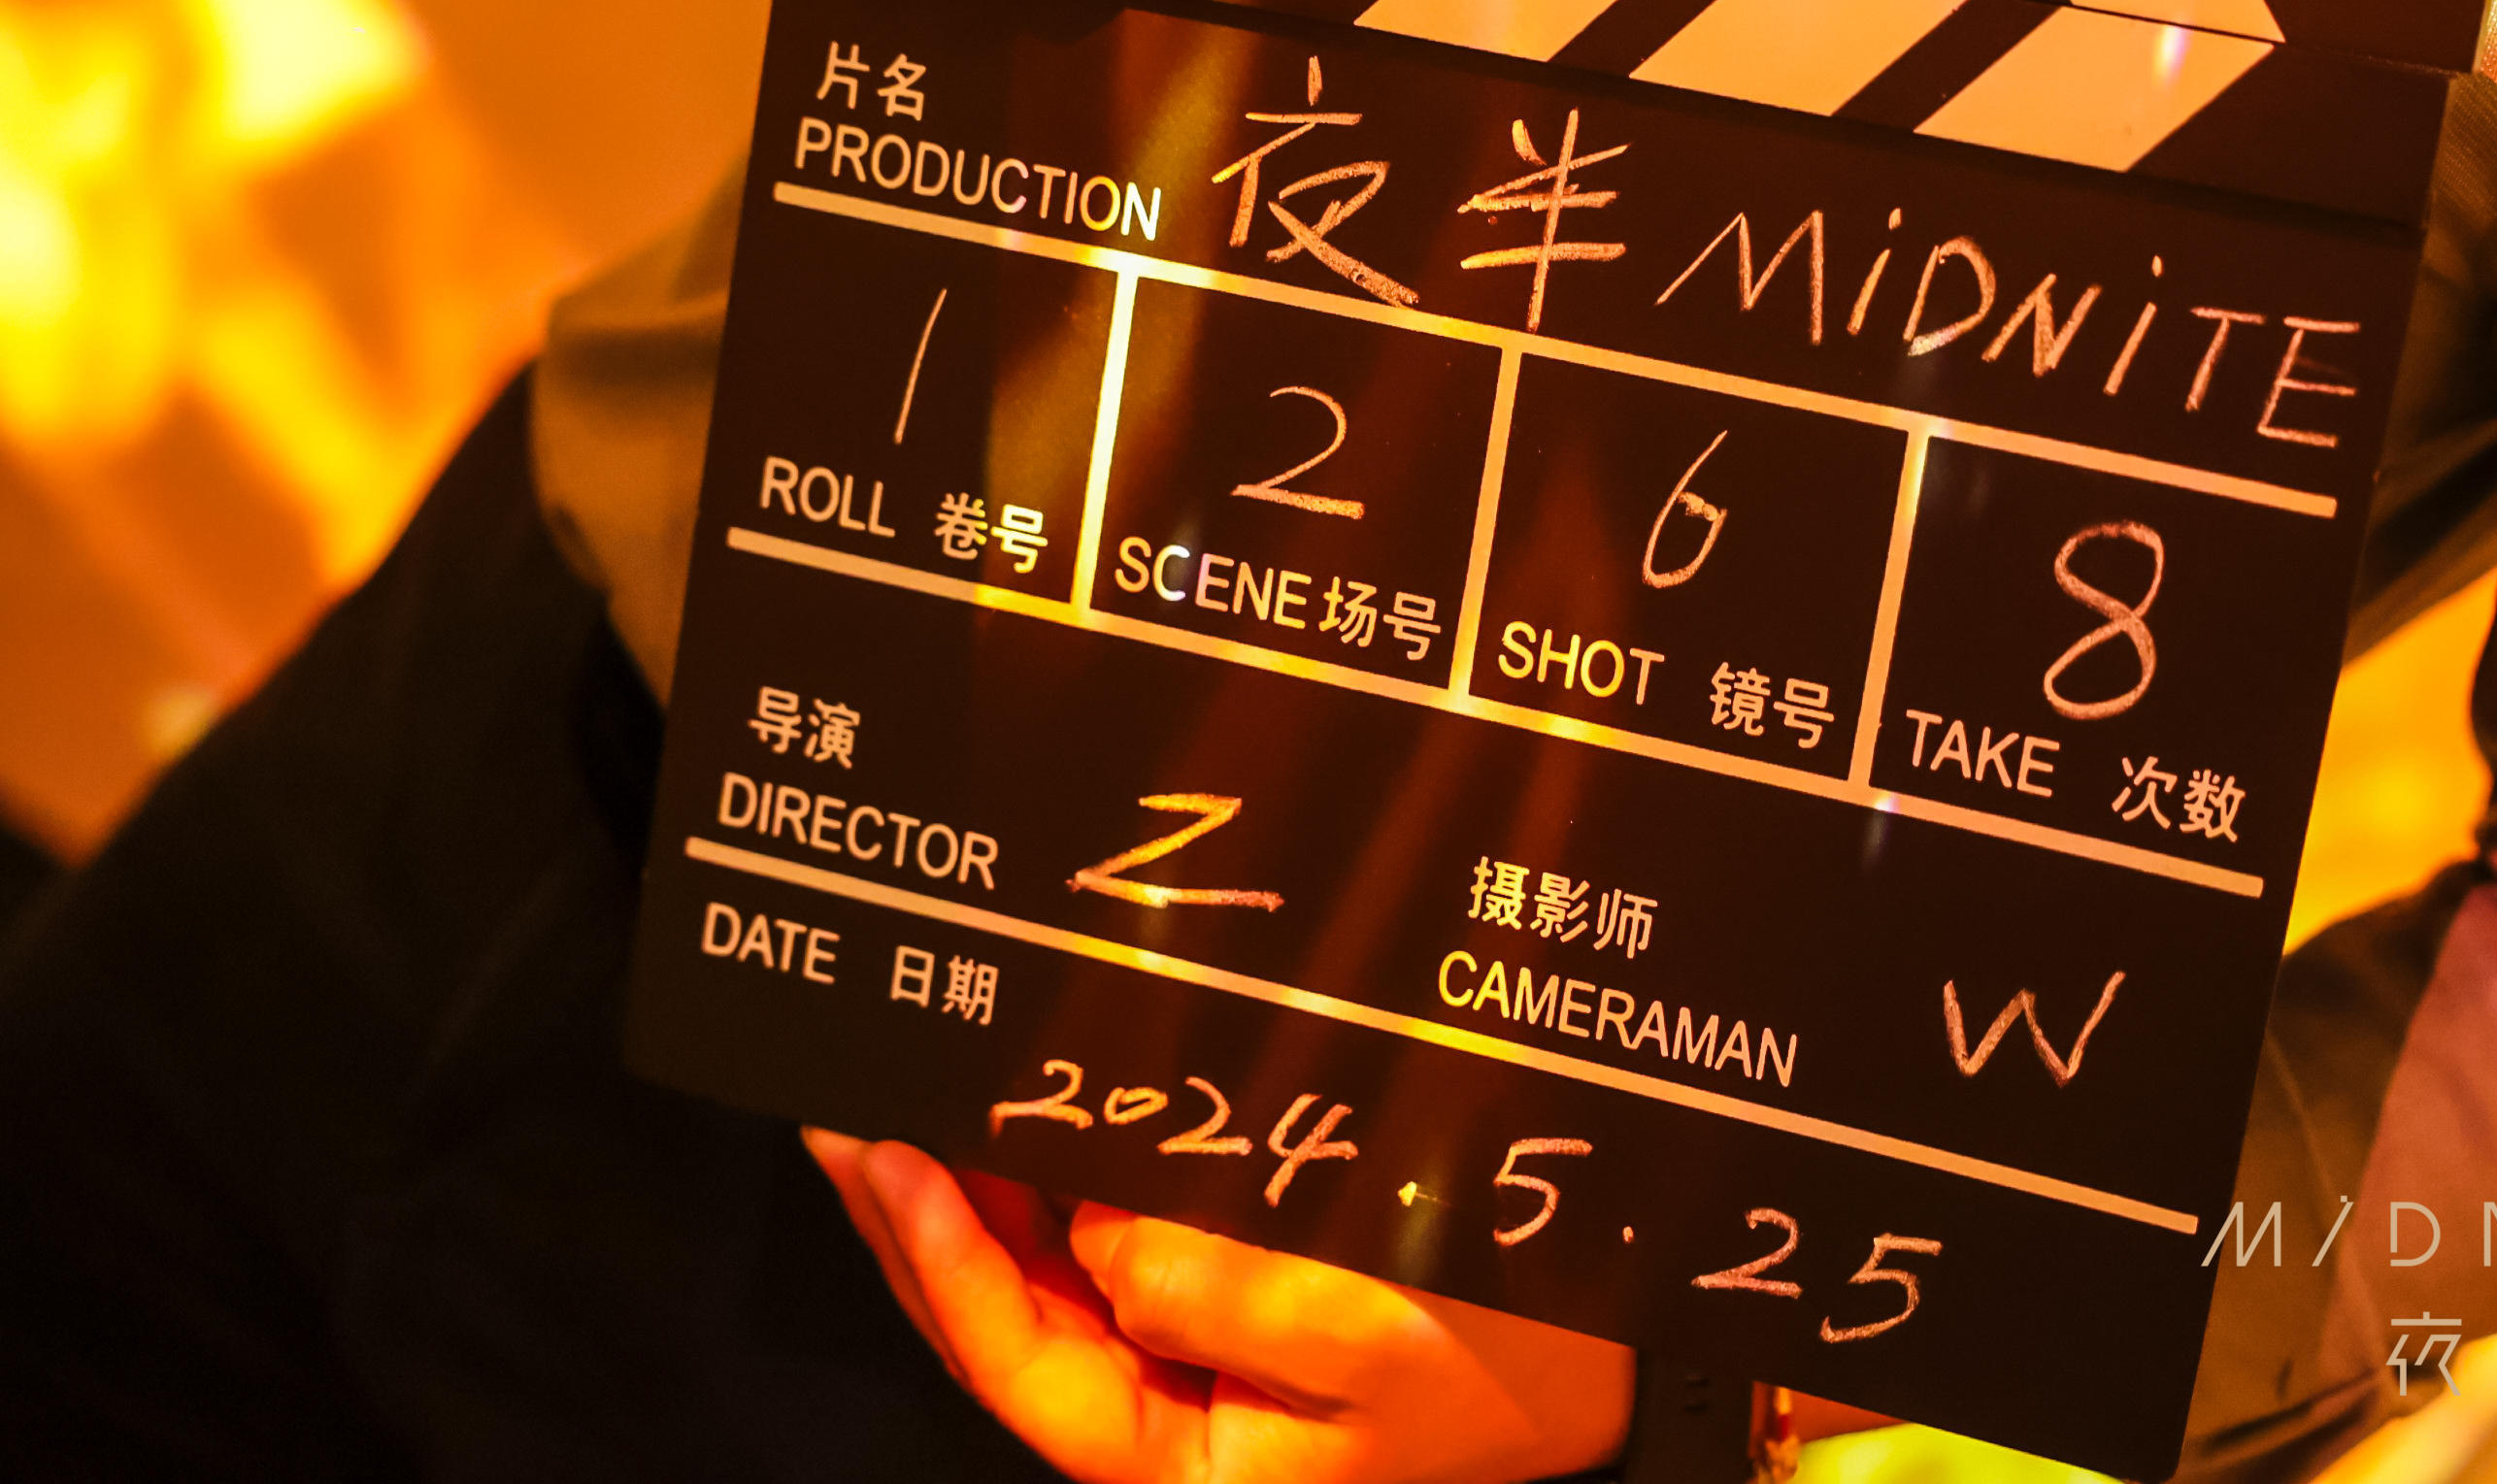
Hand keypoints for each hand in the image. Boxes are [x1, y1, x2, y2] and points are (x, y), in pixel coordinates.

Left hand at [804, 1129, 1634, 1483]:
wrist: (1604, 1350)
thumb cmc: (1503, 1352)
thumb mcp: (1364, 1328)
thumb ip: (1214, 1289)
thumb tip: (1096, 1231)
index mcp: (1182, 1457)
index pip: (1021, 1363)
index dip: (941, 1261)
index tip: (892, 1157)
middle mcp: (1162, 1415)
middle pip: (997, 1322)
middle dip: (913, 1216)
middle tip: (840, 1111)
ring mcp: (1182, 1361)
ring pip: (1033, 1279)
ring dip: (961, 1191)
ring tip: (889, 1099)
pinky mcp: (1214, 1304)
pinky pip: (1096, 1245)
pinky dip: (1039, 1179)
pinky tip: (1008, 1117)